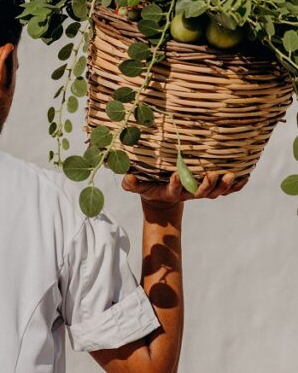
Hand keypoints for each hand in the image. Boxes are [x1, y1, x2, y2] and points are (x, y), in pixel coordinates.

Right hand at [122, 170, 247, 207]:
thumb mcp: (137, 186)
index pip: (174, 189)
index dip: (175, 184)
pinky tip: (244, 179)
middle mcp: (188, 193)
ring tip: (230, 175)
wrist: (161, 197)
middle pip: (200, 193)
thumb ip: (132, 184)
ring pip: (214, 192)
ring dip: (223, 185)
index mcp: (171, 192)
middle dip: (207, 185)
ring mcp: (199, 191)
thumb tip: (128, 177)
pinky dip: (235, 187)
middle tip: (212, 174)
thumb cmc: (148, 187)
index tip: (175, 175)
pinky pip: (224, 190)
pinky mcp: (208, 189)